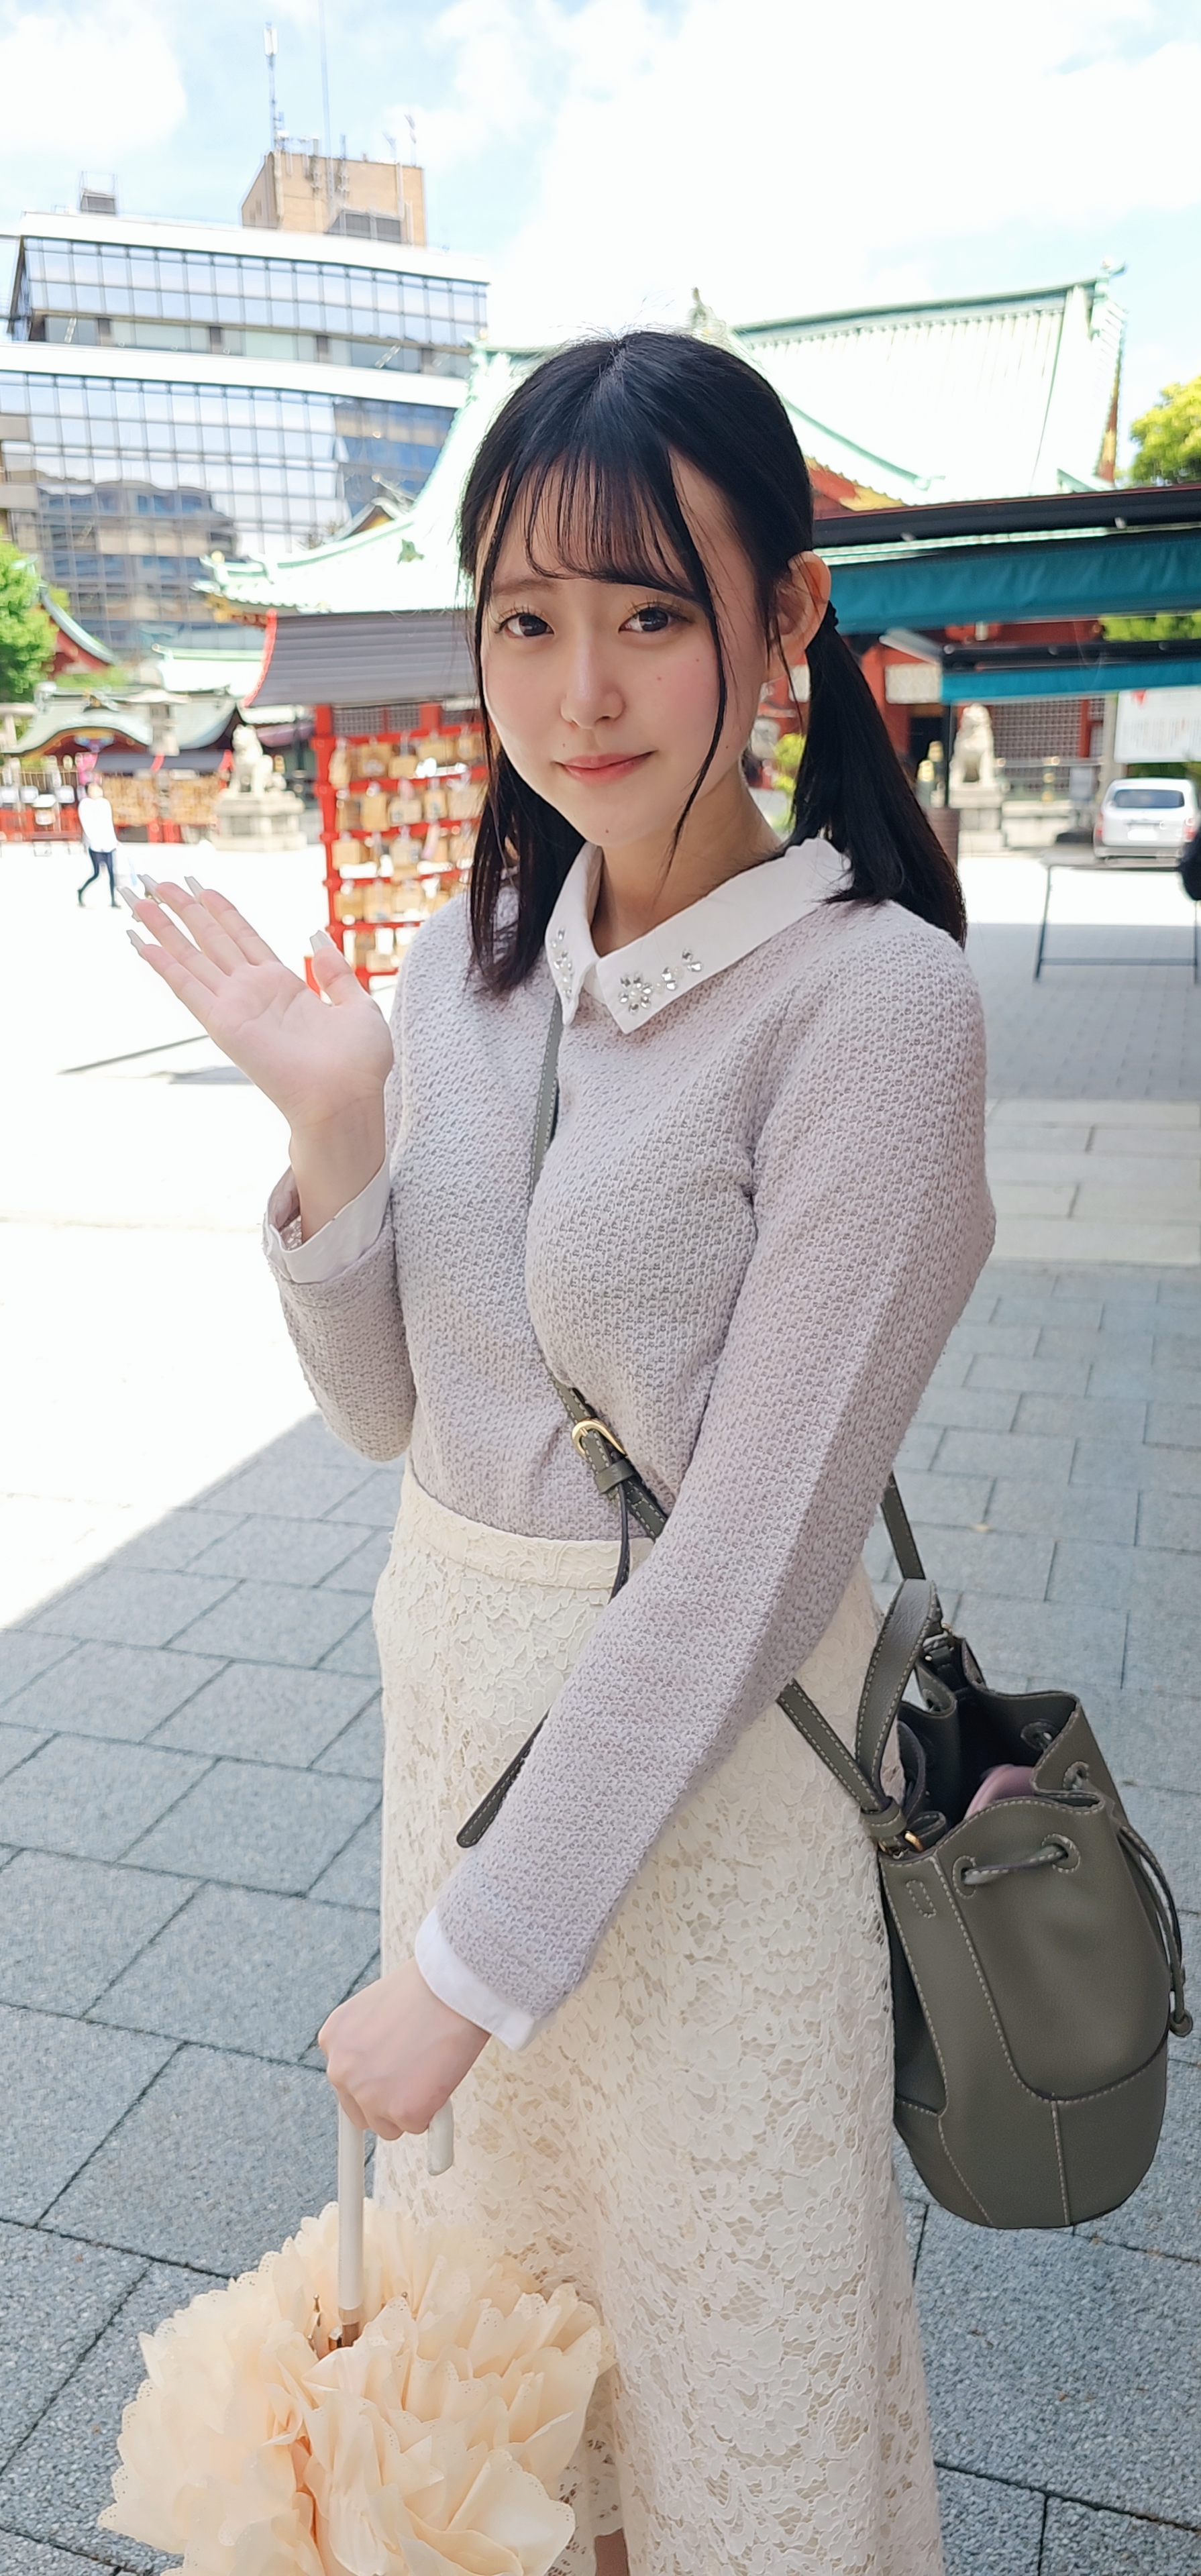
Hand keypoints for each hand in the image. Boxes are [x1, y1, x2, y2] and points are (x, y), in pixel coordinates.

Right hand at [125, 880, 392, 1218]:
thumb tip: (320, 943)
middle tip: (155, 882)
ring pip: (190, 956)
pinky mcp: (223, 1024)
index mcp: (283, 987)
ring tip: (136, 899)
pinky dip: (163, 964)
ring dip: (162, 928)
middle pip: (209, 940)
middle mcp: (252, 993)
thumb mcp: (357, 1006)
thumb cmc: (358, 1065)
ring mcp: (235, 1007)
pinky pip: (186, 987)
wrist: (346, 1099)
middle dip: (183, 910)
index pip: (244, 938)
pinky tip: (141, 943)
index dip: (221, 911)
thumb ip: (338, 975)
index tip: (199, 887)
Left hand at [319, 1957, 488, 2139]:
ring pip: (389, 2126)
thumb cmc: (426, 1988)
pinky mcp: (403, 2112)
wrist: (454, 1986)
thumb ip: (368, 2041)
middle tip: (416, 2074)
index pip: (346, 2081)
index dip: (376, 2078)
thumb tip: (380, 2069)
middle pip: (360, 2112)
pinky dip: (434, 2109)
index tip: (393, 2072)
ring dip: (409, 2107)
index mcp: (333, 2039)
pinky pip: (420, 2126)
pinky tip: (442, 2074)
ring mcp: (369, 2094)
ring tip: (431, 2068)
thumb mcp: (377, 2008)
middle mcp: (341, 2070)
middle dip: (387, 2100)